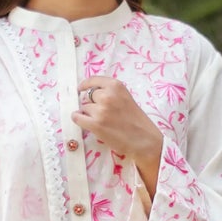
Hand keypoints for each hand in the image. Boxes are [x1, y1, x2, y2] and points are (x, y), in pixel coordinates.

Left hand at [72, 76, 163, 196]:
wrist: (144, 140)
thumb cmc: (137, 121)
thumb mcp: (126, 98)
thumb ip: (111, 93)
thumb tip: (92, 94)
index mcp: (116, 86)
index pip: (94, 80)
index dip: (85, 85)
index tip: (81, 88)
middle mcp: (107, 95)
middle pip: (88, 96)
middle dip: (92, 104)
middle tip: (102, 113)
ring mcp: (100, 110)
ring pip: (84, 108)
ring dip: (88, 114)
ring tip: (102, 121)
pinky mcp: (95, 124)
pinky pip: (77, 118)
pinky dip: (78, 119)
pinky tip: (85, 122)